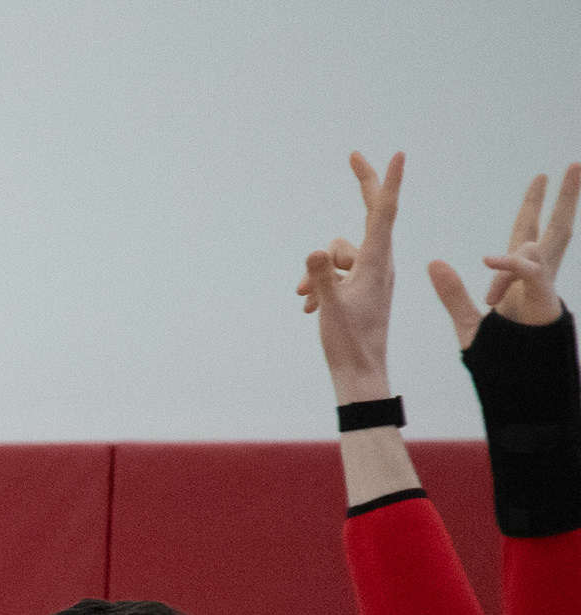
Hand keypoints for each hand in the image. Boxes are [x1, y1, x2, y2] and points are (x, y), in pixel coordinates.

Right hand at [299, 151, 403, 394]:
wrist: (361, 372)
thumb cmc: (348, 342)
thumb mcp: (331, 308)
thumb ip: (320, 277)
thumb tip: (313, 252)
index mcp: (376, 263)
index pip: (383, 214)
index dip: (386, 183)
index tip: (397, 155)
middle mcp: (378, 263)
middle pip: (368, 217)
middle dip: (361, 187)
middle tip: (354, 155)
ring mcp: (370, 276)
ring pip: (339, 254)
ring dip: (318, 270)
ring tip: (303, 300)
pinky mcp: (361, 289)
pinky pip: (337, 273)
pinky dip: (320, 285)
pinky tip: (308, 308)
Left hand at [432, 162, 579, 342]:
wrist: (515, 378)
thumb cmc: (498, 354)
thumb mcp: (468, 319)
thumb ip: (452, 293)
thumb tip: (432, 262)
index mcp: (522, 274)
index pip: (529, 230)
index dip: (535, 203)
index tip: (540, 177)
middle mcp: (539, 273)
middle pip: (556, 227)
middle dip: (566, 197)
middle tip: (575, 164)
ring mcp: (545, 284)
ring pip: (547, 243)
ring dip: (539, 229)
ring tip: (527, 232)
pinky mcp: (544, 297)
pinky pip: (529, 272)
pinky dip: (510, 265)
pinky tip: (489, 260)